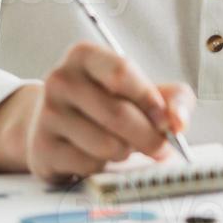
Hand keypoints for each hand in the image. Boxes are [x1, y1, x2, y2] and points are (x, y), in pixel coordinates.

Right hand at [24, 41, 192, 184]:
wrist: (55, 124)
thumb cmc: (107, 101)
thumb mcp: (142, 89)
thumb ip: (172, 98)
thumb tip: (179, 121)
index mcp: (85, 56)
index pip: (121, 72)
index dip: (150, 100)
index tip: (166, 121)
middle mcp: (61, 80)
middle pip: (117, 114)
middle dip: (148, 137)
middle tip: (161, 147)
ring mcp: (47, 115)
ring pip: (107, 144)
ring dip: (126, 152)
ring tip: (123, 145)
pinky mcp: (43, 148)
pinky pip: (89, 165)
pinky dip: (104, 166)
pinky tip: (97, 155)